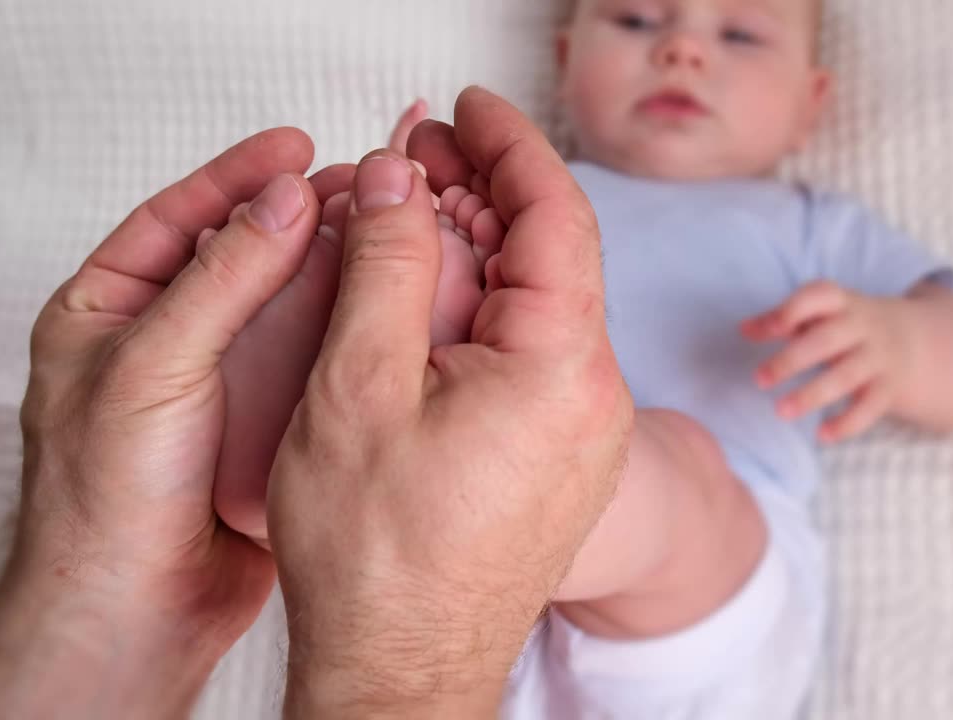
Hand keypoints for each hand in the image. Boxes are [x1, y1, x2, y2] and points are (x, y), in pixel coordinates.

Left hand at [0, 128, 324, 717]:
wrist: (136, 608)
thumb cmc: (105, 498)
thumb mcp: (152, 365)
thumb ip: (220, 280)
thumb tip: (283, 203)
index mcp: (106, 312)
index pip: (177, 218)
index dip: (237, 176)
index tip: (297, 147)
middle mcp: (165, 340)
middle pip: (240, 254)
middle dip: (298, 218)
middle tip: (360, 186)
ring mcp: (218, 383)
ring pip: (282, 308)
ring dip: (330, 271)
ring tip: (383, 235)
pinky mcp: (263, 423)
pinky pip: (308, 362)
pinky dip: (344, 332)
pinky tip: (384, 309)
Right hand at [269, 87, 632, 715]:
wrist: (403, 669)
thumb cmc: (377, 556)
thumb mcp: (358, 388)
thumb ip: (389, 267)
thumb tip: (403, 180)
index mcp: (562, 370)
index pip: (555, 215)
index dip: (510, 145)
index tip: (470, 107)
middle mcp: (594, 397)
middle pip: (551, 255)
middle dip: (485, 192)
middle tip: (416, 156)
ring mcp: (582, 432)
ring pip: (538, 305)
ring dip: (479, 252)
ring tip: (411, 217)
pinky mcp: (558, 457)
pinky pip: (532, 354)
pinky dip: (485, 310)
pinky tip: (430, 299)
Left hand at [743, 280, 914, 442]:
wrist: (916, 341)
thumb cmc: (848, 326)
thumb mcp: (822, 314)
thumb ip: (783, 319)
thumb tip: (743, 329)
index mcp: (842, 303)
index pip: (820, 296)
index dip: (793, 310)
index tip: (768, 330)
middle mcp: (863, 327)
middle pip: (828, 340)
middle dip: (792, 360)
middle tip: (759, 380)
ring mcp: (878, 358)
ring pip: (847, 376)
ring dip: (812, 395)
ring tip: (781, 412)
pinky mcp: (889, 388)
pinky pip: (870, 408)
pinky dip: (847, 423)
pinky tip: (821, 436)